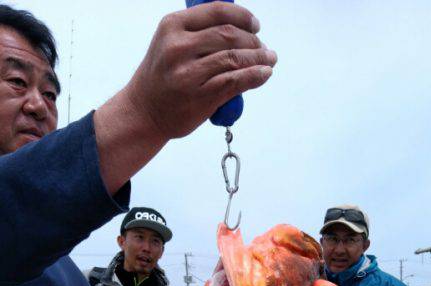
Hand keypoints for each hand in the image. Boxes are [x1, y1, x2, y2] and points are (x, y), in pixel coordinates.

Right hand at [95, 3, 276, 192]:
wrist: (144, 112)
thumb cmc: (162, 77)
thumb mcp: (170, 44)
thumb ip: (197, 34)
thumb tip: (240, 30)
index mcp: (172, 26)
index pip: (216, 12)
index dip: (242, 16)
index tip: (255, 26)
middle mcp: (178, 47)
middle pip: (229, 35)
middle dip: (253, 41)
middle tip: (264, 49)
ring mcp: (188, 74)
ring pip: (234, 59)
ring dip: (258, 59)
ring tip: (269, 61)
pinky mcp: (199, 97)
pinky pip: (233, 82)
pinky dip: (254, 76)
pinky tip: (264, 74)